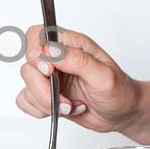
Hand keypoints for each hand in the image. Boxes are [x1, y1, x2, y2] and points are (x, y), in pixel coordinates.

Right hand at [15, 25, 143, 134]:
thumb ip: (77, 61)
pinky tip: (62, 110)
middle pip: (29, 66)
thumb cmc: (120, 92)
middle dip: (43, 89)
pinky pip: (26, 101)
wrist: (123, 114)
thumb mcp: (104, 76)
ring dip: (46, 102)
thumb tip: (51, 50)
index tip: (49, 71)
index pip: (38, 35)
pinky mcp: (46, 95)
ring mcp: (51, 77)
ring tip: (70, 106)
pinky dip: (41, 110)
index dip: (35, 52)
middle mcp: (58, 59)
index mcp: (71, 45)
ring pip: (27, 86)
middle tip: (64, 100)